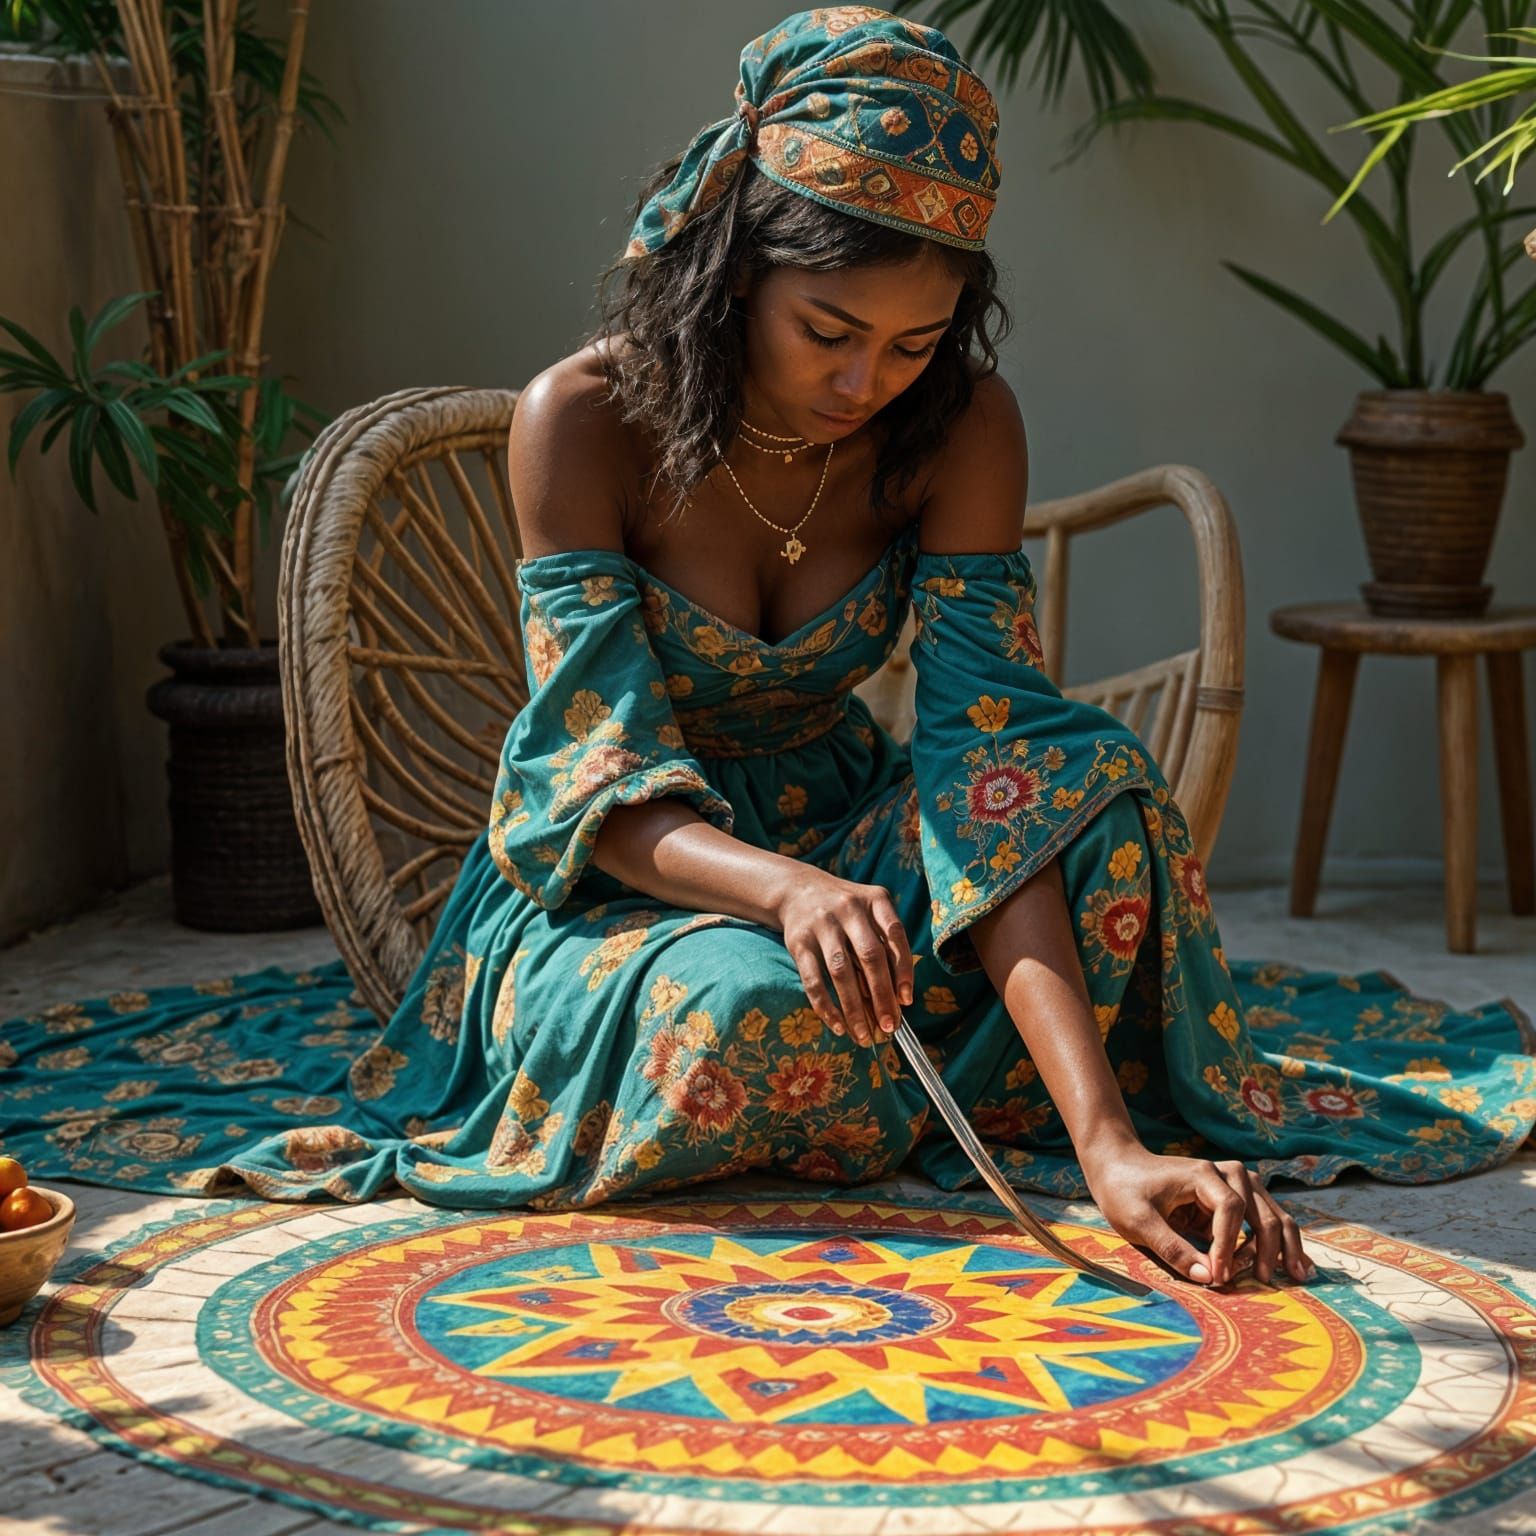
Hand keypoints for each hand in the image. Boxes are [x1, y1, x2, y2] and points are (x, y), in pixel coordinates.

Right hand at [776, 873, 913, 1046]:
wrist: (799, 890)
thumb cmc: (847, 912)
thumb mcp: (870, 913)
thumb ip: (886, 945)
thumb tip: (899, 998)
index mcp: (875, 900)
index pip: (895, 936)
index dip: (904, 970)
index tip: (907, 1001)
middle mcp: (849, 909)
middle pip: (870, 957)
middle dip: (882, 996)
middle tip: (889, 1027)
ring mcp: (822, 924)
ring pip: (841, 972)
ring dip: (854, 1008)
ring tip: (863, 1035)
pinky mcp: (798, 941)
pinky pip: (813, 980)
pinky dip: (826, 1006)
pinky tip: (838, 1026)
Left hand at [1081, 1140, 1315, 1286]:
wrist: (1118, 1165)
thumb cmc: (1124, 1190)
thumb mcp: (1138, 1221)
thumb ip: (1172, 1248)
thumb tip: (1208, 1278)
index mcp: (1203, 1174)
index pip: (1230, 1210)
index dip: (1228, 1246)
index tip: (1220, 1276)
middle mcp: (1226, 1173)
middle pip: (1260, 1210)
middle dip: (1266, 1248)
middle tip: (1265, 1282)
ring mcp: (1233, 1184)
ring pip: (1270, 1213)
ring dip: (1283, 1244)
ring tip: (1296, 1275)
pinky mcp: (1232, 1199)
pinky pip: (1261, 1219)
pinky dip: (1276, 1240)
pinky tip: (1293, 1263)